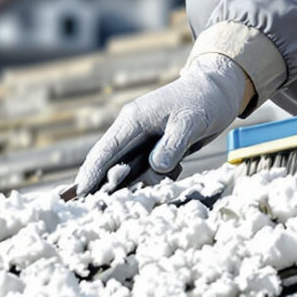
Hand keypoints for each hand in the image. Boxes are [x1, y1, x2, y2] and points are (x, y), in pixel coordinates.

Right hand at [69, 53, 251, 196]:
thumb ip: (172, 145)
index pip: (106, 150)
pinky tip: (150, 187)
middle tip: (89, 206)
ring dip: (125, 184)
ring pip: (125, 168)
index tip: (80, 193)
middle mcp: (133, 130)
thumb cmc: (202, 101)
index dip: (92, 172)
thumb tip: (156, 168)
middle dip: (99, 183)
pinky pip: (143, 169)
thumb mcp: (190, 122)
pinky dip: (145, 180)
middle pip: (108, 161)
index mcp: (134, 119)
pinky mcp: (155, 148)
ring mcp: (143, 139)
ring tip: (120, 202)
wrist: (216, 90)